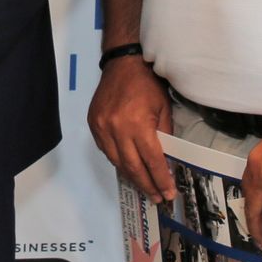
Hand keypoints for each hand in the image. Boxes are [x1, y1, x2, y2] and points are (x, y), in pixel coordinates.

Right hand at [87, 55, 175, 201]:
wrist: (123, 63)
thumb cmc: (148, 84)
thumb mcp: (164, 109)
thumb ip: (164, 136)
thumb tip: (165, 162)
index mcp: (138, 124)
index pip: (152, 161)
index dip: (161, 180)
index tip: (168, 194)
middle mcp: (117, 128)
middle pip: (132, 166)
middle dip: (147, 184)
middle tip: (157, 197)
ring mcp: (102, 127)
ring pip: (117, 161)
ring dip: (131, 176)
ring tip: (144, 186)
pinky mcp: (93, 124)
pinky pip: (106, 150)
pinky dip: (118, 160)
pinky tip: (128, 165)